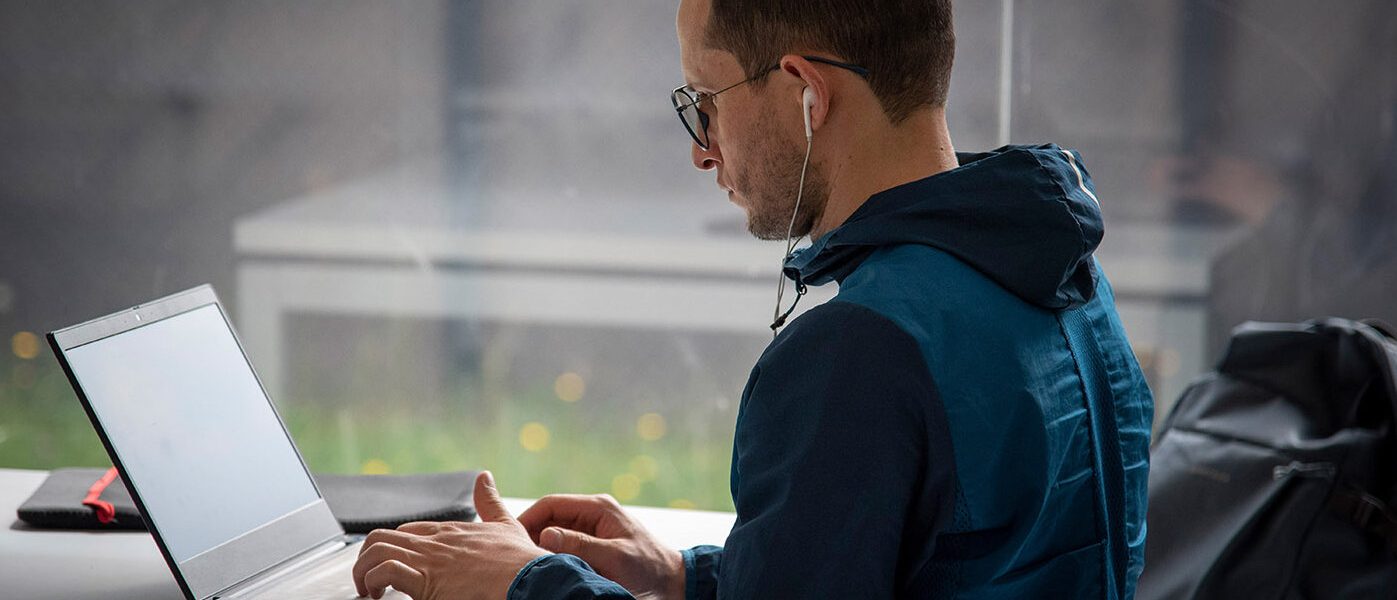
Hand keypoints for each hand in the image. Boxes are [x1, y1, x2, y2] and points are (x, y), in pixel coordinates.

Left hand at [352, 471, 548, 598]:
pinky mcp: (425, 580)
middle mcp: (434, 542)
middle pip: (381, 538)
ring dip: (364, 571)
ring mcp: (428, 559)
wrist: (529, 578)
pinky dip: (373, 581)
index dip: (396, 547)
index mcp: (451, 531)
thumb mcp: (507, 524)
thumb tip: (485, 476)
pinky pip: (384, 571)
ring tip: (370, 590)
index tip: (394, 567)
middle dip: (368, 559)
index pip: (407, 532)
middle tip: (373, 582)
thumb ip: (491, 501)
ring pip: (375, 550)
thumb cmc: (520, 560)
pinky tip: (378, 595)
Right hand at [517, 493, 684, 599]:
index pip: (551, 504)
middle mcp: (594, 513)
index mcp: (598, 508)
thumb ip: (580, 545)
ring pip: (555, 532)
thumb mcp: (613, 557)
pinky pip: (566, 545)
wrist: (673, 583)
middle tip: (515, 554)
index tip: (511, 538)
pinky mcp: (594, 544)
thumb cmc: (648, 569)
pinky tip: (545, 568)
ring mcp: (593, 528)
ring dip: (541, 546)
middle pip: (550, 517)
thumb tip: (545, 534)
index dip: (528, 518)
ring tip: (527, 562)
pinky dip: (553, 554)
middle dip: (531, 534)